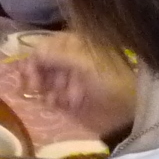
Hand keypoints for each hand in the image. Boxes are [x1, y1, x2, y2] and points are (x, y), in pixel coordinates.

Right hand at [21, 31, 137, 132]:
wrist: (129, 113)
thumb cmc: (111, 82)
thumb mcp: (86, 64)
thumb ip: (57, 56)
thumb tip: (32, 52)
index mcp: (76, 46)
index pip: (46, 45)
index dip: (35, 56)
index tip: (28, 70)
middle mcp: (70, 60)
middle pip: (41, 63)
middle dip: (36, 73)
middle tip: (34, 86)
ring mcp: (69, 81)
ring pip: (43, 81)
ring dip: (43, 88)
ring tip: (51, 97)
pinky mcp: (68, 100)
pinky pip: (50, 98)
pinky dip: (50, 100)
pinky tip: (56, 104)